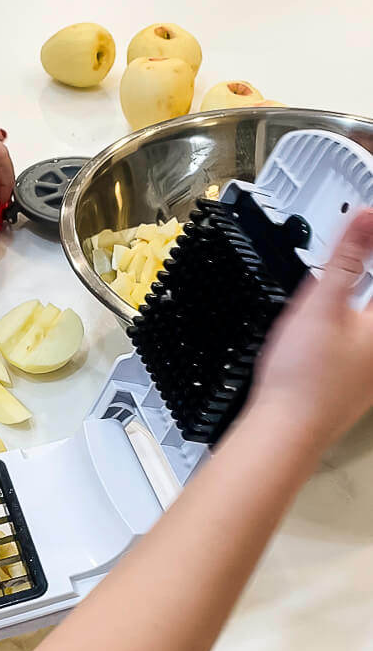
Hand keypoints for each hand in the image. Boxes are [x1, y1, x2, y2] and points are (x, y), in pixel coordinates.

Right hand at [249, 208, 372, 447]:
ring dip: (360, 291)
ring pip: (369, 322)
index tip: (363, 225)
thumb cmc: (302, 378)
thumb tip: (364, 220)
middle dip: (365, 268)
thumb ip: (345, 258)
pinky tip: (335, 319)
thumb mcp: (321, 304)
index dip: (371, 241)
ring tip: (347, 273)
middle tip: (356, 242)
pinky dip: (354, 320)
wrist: (286, 430)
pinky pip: (364, 341)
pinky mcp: (358, 383)